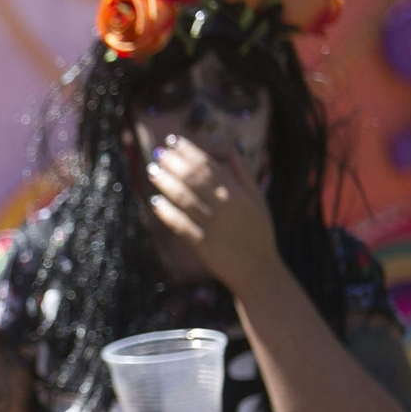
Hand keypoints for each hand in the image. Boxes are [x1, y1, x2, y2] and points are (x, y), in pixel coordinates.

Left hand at [143, 137, 278, 294]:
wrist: (258, 270)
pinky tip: (154, 200)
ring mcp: (212, 224)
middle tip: (159, 153)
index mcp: (239, 192)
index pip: (209, 164)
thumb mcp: (257, 198)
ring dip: (165, 181)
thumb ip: (242, 172)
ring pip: (182, 197)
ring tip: (152, 170)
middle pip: (193, 177)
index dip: (188, 150)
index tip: (173, 141)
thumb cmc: (258, 231)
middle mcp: (225, 205)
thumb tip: (230, 145)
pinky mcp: (201, 243)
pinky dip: (165, 210)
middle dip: (173, 162)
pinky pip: (178, 223)